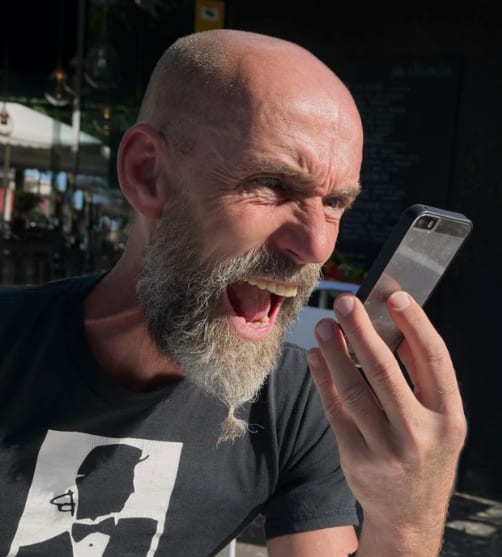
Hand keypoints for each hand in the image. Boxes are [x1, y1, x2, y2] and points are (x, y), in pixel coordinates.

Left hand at [307, 291, 466, 555]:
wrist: (409, 514)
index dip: (415, 324)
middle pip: (386, 371)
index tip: (395, 295)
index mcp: (448, 416)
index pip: (434, 360)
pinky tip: (317, 356)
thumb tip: (397, 327)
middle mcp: (419, 433)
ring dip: (336, 352)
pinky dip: (323, 379)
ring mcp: (385, 449)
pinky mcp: (356, 458)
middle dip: (362, 331)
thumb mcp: (440, 419)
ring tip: (324, 325)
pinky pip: (335, 410)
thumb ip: (423, 377)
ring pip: (354, 390)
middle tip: (345, 302)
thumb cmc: (426, 454)